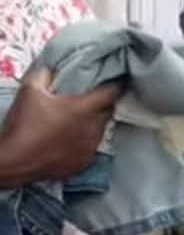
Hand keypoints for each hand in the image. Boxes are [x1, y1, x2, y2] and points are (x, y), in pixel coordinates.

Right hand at [0, 69, 120, 184]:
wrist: (18, 160)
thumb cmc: (26, 124)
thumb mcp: (30, 91)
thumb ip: (44, 75)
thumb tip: (51, 71)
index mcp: (84, 109)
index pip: (111, 94)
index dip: (114, 86)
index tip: (113, 81)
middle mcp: (93, 129)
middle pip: (108, 112)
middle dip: (103, 104)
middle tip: (91, 99)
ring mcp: (90, 148)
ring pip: (101, 131)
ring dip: (94, 123)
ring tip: (80, 120)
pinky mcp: (84, 163)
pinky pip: (91, 148)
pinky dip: (86, 141)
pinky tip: (73, 139)